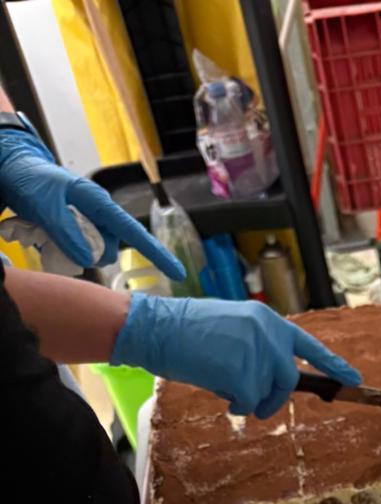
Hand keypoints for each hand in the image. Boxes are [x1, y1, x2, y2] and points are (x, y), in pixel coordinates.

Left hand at [0, 125, 184, 279]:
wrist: (11, 166)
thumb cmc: (28, 178)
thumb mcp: (44, 205)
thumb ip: (66, 232)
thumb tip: (87, 259)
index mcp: (98, 203)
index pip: (134, 232)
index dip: (157, 254)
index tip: (178, 273)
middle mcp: (97, 213)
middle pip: (109, 250)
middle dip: (90, 254)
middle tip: (57, 241)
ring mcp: (87, 220)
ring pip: (92, 251)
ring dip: (74, 252)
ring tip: (47, 233)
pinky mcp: (75, 226)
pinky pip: (79, 248)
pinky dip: (66, 249)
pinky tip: (48, 236)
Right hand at [111, 294, 362, 418]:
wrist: (156, 327)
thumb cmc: (188, 332)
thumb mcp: (233, 330)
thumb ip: (259, 348)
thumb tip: (275, 380)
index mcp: (267, 320)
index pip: (309, 345)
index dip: (333, 365)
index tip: (353, 379)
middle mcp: (268, 333)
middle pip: (289, 379)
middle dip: (275, 397)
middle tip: (257, 405)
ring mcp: (257, 353)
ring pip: (268, 393)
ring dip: (249, 400)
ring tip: (223, 385)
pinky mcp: (242, 373)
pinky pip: (249, 403)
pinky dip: (236, 405)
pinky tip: (219, 391)